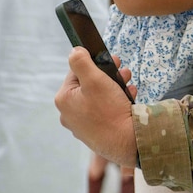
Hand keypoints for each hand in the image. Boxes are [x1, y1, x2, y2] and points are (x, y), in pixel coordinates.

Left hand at [55, 47, 137, 166]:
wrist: (127, 141)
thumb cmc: (110, 110)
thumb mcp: (95, 79)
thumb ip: (81, 61)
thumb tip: (74, 51)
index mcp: (63, 100)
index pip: (76, 72)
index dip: (94, 64)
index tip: (111, 60)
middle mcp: (69, 114)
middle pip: (88, 85)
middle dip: (108, 75)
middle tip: (123, 70)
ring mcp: (82, 125)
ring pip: (99, 97)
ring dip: (115, 87)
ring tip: (129, 83)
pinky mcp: (96, 133)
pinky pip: (105, 111)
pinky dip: (117, 102)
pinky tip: (129, 98)